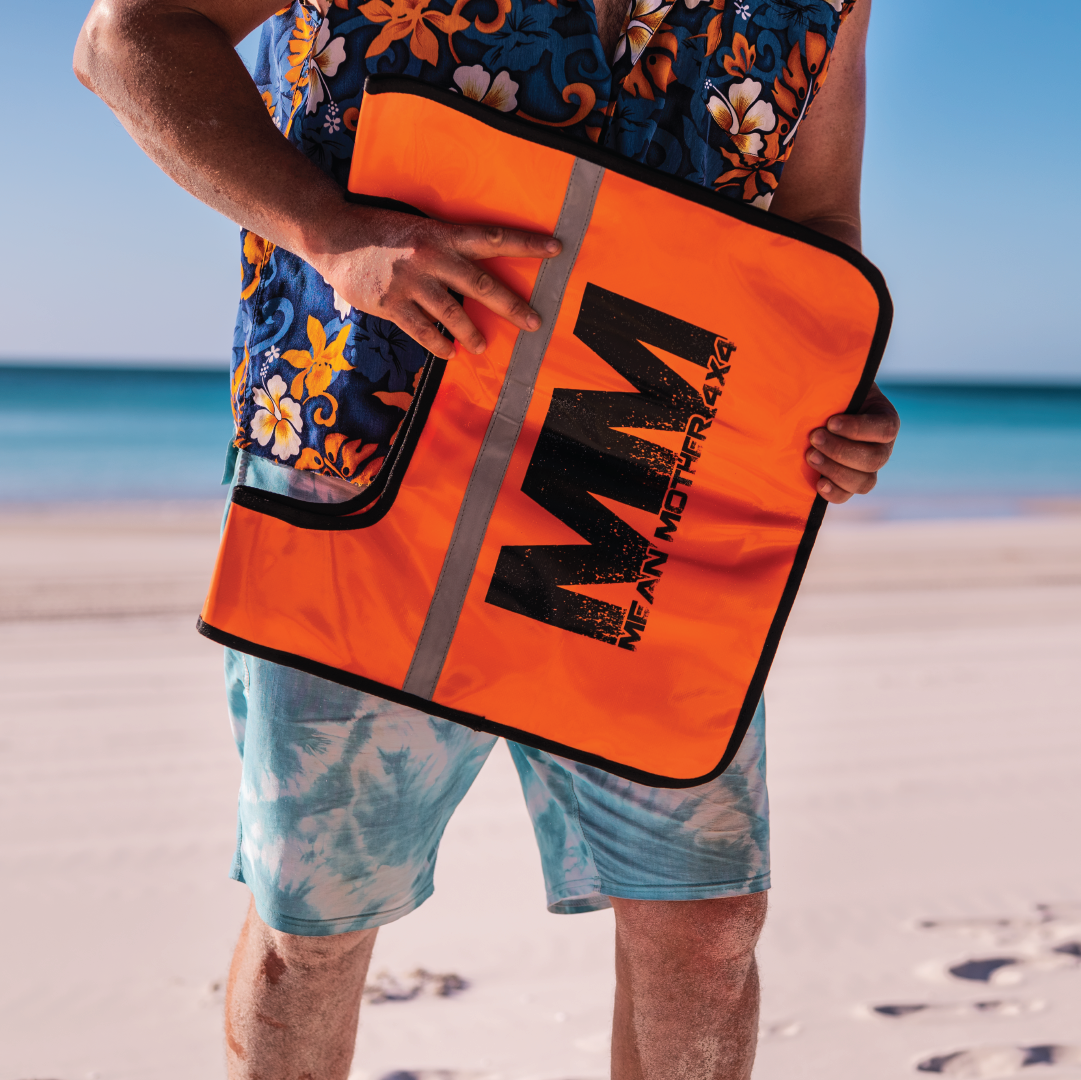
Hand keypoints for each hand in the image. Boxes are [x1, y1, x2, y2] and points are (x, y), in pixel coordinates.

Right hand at [319, 209, 561, 360]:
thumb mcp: (419, 229)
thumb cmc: (381, 232)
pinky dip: (439, 345)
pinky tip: (450, 352)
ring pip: (453, 314)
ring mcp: (411, 282)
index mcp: (443, 234)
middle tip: (535, 322)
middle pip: (481, 284)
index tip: (557, 248)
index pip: (494, 237)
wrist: (334, 236)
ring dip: (472, 333)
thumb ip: (448, 249)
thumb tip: (476, 278)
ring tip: (482, 346)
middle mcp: (431, 256)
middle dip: (512, 306)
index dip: (527, 243)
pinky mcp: (391, 303)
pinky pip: (423, 331)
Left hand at [805, 383, 899, 502]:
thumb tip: (817, 371)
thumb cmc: (828, 392)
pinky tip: (818, 483)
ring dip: (836, 471)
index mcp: (885, 419)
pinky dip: (834, 493)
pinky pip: (847, 496)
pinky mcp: (846, 483)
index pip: (885, 429)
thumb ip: (836, 380)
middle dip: (841, 451)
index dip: (859, 429)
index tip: (831, 422)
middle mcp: (881, 447)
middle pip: (874, 459)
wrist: (816, 410)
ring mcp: (866, 469)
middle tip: (813, 437)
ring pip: (864, 482)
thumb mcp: (838, 382)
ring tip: (810, 456)